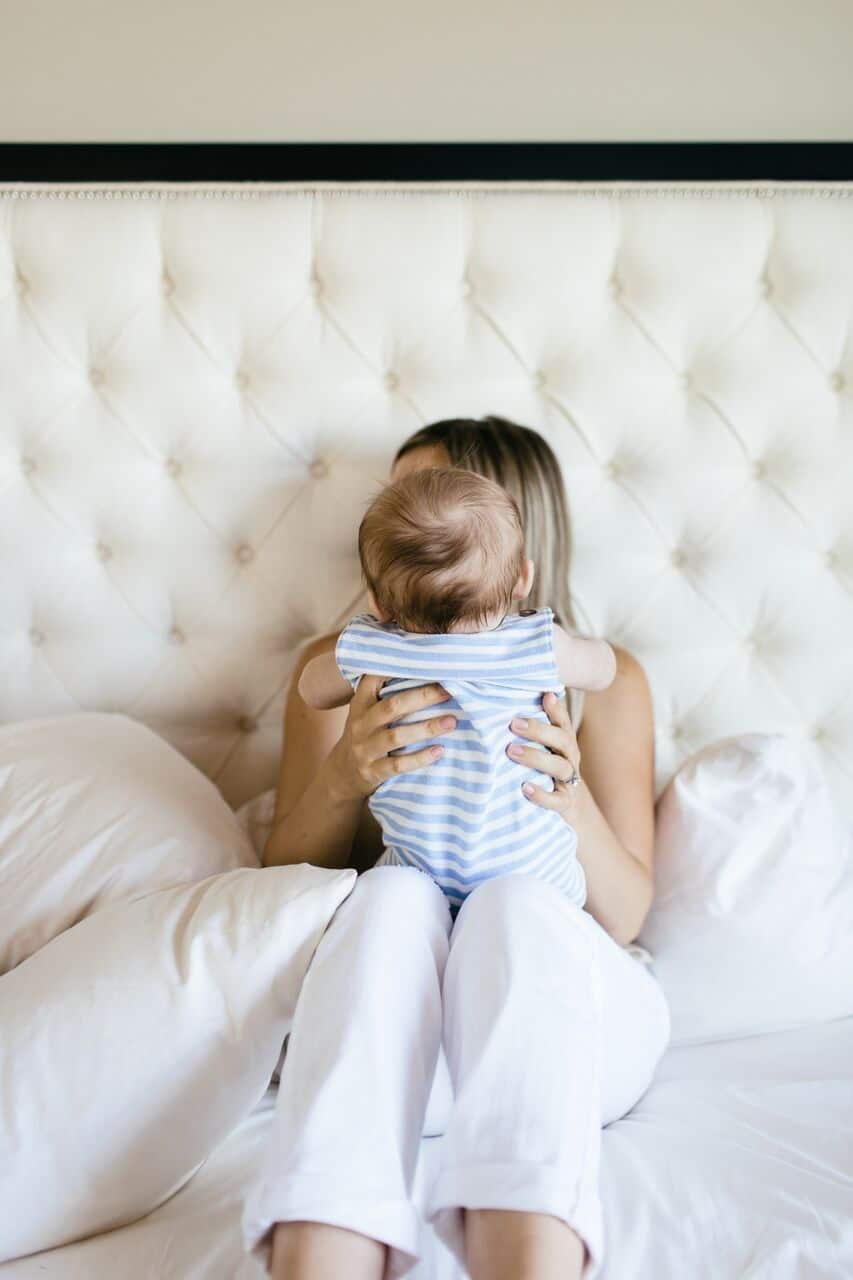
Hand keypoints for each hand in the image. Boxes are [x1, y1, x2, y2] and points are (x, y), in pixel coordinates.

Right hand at [331, 675, 456, 801]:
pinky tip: (440, 751)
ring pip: (397, 736)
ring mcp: (365, 749)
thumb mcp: (366, 712)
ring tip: (451, 722)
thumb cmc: (366, 735)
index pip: (372, 680)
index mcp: (360, 705)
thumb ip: (386, 694)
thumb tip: (423, 669)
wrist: (343, 774)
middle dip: (423, 697)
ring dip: (427, 728)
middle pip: (392, 707)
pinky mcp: (373, 772)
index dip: (393, 669)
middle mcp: (360, 725)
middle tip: (449, 691)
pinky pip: (398, 765)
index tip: (422, 661)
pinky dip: (420, 758)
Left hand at [505, 691, 581, 817]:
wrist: (567, 804)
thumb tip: (511, 702)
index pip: (563, 722)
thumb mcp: (543, 746)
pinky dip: (541, 795)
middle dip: (539, 731)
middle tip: (514, 724)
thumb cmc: (546, 767)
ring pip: (560, 767)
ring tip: (511, 751)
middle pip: (563, 740)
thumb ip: (530, 727)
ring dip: (536, 758)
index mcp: (564, 741)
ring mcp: (569, 780)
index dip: (556, 709)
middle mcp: (570, 757)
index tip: (544, 696)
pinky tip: (524, 787)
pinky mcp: (564, 802)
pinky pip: (556, 800)